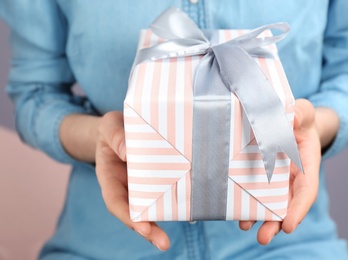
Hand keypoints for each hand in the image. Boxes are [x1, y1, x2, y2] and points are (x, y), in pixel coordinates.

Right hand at [95, 111, 169, 250]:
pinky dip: (174, 203)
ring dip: (161, 223)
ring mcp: (142, 186)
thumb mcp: (109, 126)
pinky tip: (189, 211)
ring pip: (150, 207)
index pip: (115, 200)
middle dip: (147, 229)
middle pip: (134, 212)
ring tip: (169, 241)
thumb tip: (127, 152)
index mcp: (109, 177)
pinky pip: (165, 192)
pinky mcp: (158, 179)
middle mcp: (125, 187)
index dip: (127, 216)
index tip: (141, 227)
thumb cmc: (113, 129)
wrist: (121, 128)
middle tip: (163, 243)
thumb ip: (115, 136)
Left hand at [239, 99, 322, 243]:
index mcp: (306, 166)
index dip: (298, 209)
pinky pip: (253, 191)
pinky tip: (235, 211)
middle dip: (275, 223)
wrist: (288, 120)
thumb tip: (292, 119)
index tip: (289, 225)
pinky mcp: (259, 176)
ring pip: (269, 203)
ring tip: (245, 227)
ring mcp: (275, 179)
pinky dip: (246, 202)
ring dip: (258, 218)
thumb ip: (301, 114)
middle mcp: (291, 178)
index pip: (306, 191)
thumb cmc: (299, 118)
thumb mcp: (303, 112)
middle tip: (263, 238)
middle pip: (286, 205)